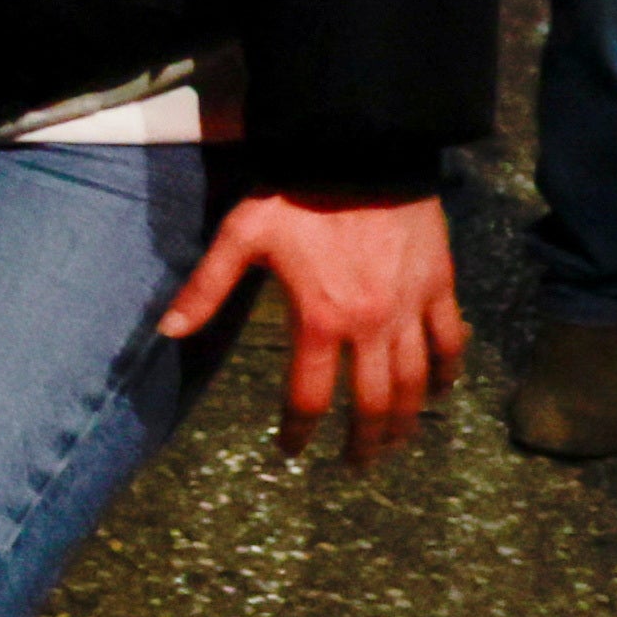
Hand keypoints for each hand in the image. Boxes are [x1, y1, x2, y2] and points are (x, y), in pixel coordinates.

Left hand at [156, 188, 468, 469]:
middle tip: (354, 466)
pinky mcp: (438, 286)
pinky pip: (449, 341)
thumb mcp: (241, 236)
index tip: (290, 452)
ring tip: (394, 443)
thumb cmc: (296, 194)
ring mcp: (409, 308)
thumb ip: (207, 288)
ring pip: (415, 383)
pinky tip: (440, 392)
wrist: (362, 150)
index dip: (297, 433)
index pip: (308, 397)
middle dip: (362, 444)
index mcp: (319, 320)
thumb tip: (168, 330)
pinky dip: (447, 372)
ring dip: (405, 421)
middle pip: (371, 404)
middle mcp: (369, 325)